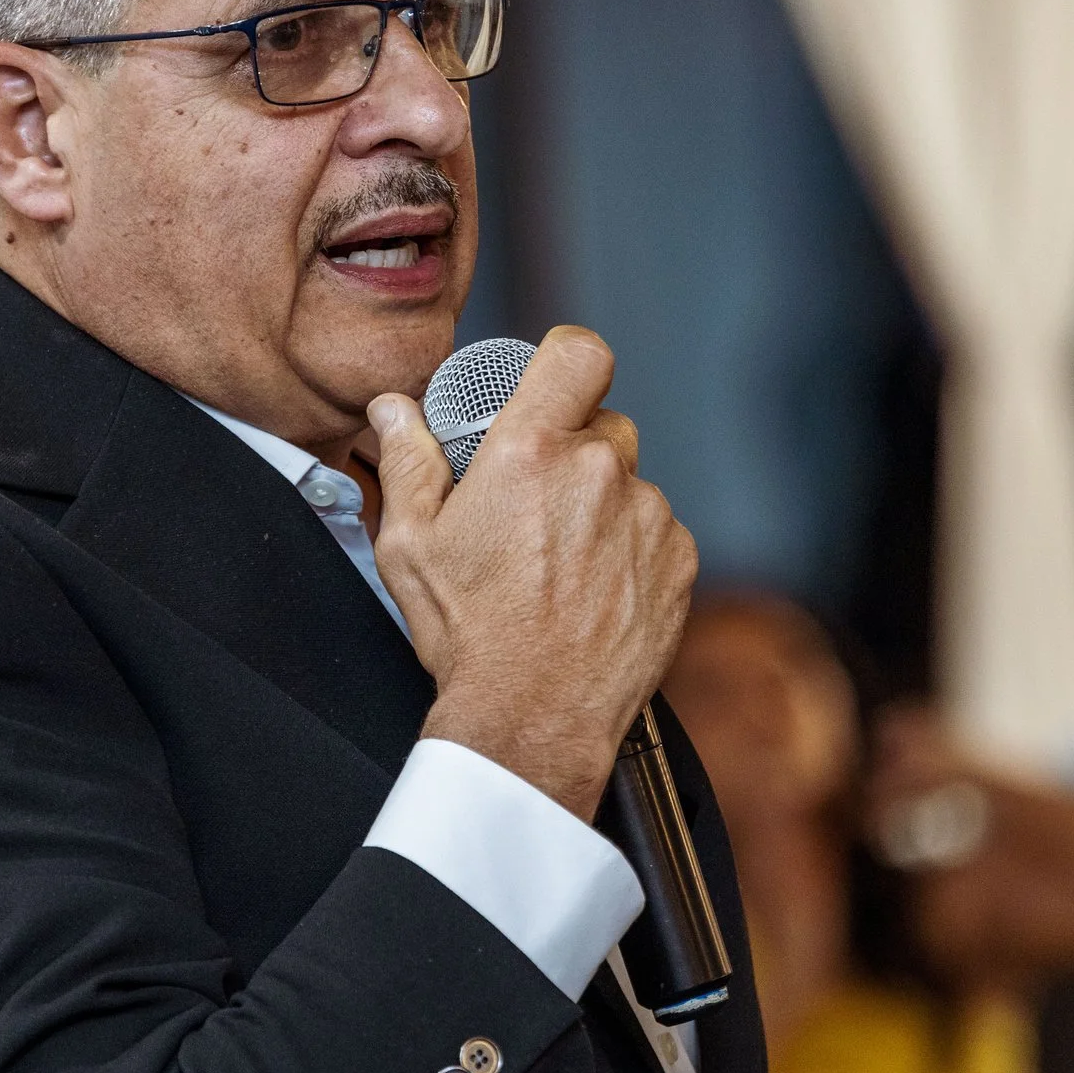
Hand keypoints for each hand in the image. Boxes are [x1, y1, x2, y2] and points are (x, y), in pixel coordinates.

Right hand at [368, 327, 697, 819]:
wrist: (532, 718)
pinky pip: (657, 530)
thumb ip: (407, 461)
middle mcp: (600, 472)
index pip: (578, 354)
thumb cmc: (468, 634)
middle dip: (572, 451)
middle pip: (602, 423)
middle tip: (534, 502)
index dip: (565, 363)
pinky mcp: (679, 561)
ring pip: (630, 482)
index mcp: (531, 452)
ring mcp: (648, 517)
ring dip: (602, 505)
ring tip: (560, 563)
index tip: (549, 389)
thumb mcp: (410, 544)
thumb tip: (394, 409)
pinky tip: (592, 590)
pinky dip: (630, 548)